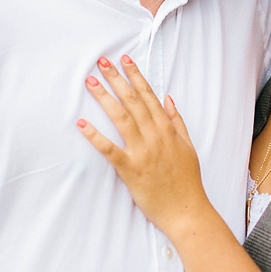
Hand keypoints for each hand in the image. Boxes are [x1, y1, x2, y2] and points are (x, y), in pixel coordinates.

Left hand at [77, 55, 206, 235]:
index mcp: (167, 130)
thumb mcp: (188, 146)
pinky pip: (109, 149)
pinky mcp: (131, 169)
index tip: (125, 61)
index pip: (148, 96)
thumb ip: (177, 121)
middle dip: (116, 79)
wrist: (187, 211)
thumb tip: (168, 99)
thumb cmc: (187, 181)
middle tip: (102, 62)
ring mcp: (142, 152)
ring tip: (91, 82)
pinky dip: (95, 136)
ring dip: (104, 98)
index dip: (136, 77)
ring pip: (121, 118)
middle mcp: (155, 136)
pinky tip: (82, 123)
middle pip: (132, 101)